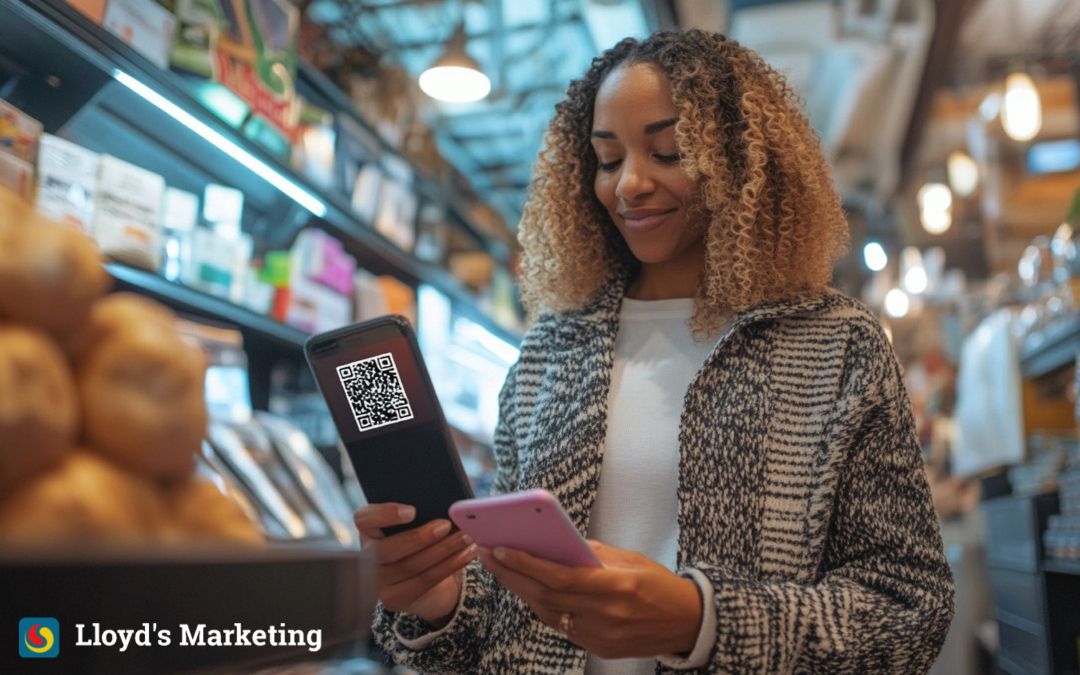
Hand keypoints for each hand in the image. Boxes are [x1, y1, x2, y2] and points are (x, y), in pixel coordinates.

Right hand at [354, 504, 477, 626]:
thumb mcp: (418, 521)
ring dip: (443, 550)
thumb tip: (445, 498)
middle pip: (387, 549)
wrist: (426, 575)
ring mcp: (378, 582)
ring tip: (466, 537)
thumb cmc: (422, 537)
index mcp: (368, 530)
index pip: (364, 519)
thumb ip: (423, 509)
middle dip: (420, 537)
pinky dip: (450, 565)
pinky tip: (467, 554)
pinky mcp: (394, 598)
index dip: (385, 514)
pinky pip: (425, 581)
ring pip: (410, 566)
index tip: (412, 511)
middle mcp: (366, 557)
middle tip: (446, 525)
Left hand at [477, 540, 701, 658]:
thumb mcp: (631, 559)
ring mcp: (601, 635)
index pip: (561, 576)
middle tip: (487, 552)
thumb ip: (594, 553)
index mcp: (617, 586)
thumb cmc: (660, 585)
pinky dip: (542, 606)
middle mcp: (606, 614)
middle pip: (546, 595)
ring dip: (520, 589)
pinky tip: (527, 588)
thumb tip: (557, 542)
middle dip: (512, 573)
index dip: (528, 563)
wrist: (688, 623)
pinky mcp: (598, 649)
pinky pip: (561, 626)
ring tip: (500, 567)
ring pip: (548, 612)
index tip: (501, 548)